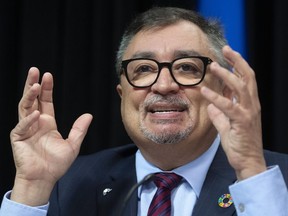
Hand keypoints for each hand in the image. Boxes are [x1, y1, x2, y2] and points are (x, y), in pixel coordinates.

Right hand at [10, 67, 92, 204]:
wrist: (45, 178)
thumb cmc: (56, 164)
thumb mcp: (72, 145)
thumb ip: (79, 129)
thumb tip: (89, 115)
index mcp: (47, 123)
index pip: (46, 101)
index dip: (47, 89)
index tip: (48, 75)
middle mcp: (36, 123)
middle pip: (33, 100)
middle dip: (33, 84)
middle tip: (34, 70)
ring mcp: (26, 129)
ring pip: (25, 108)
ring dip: (29, 96)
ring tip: (35, 85)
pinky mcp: (18, 139)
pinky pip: (22, 126)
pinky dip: (29, 120)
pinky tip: (36, 113)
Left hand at [201, 46, 265, 179]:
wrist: (248, 161)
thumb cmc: (239, 143)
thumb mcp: (227, 124)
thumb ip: (220, 113)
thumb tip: (211, 104)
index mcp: (249, 104)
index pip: (247, 79)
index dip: (239, 64)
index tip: (228, 54)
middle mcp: (252, 105)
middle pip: (248, 77)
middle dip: (237, 61)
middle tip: (226, 49)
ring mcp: (248, 112)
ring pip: (240, 87)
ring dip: (227, 75)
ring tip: (213, 66)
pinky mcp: (242, 122)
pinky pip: (229, 106)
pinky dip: (216, 97)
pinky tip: (205, 91)